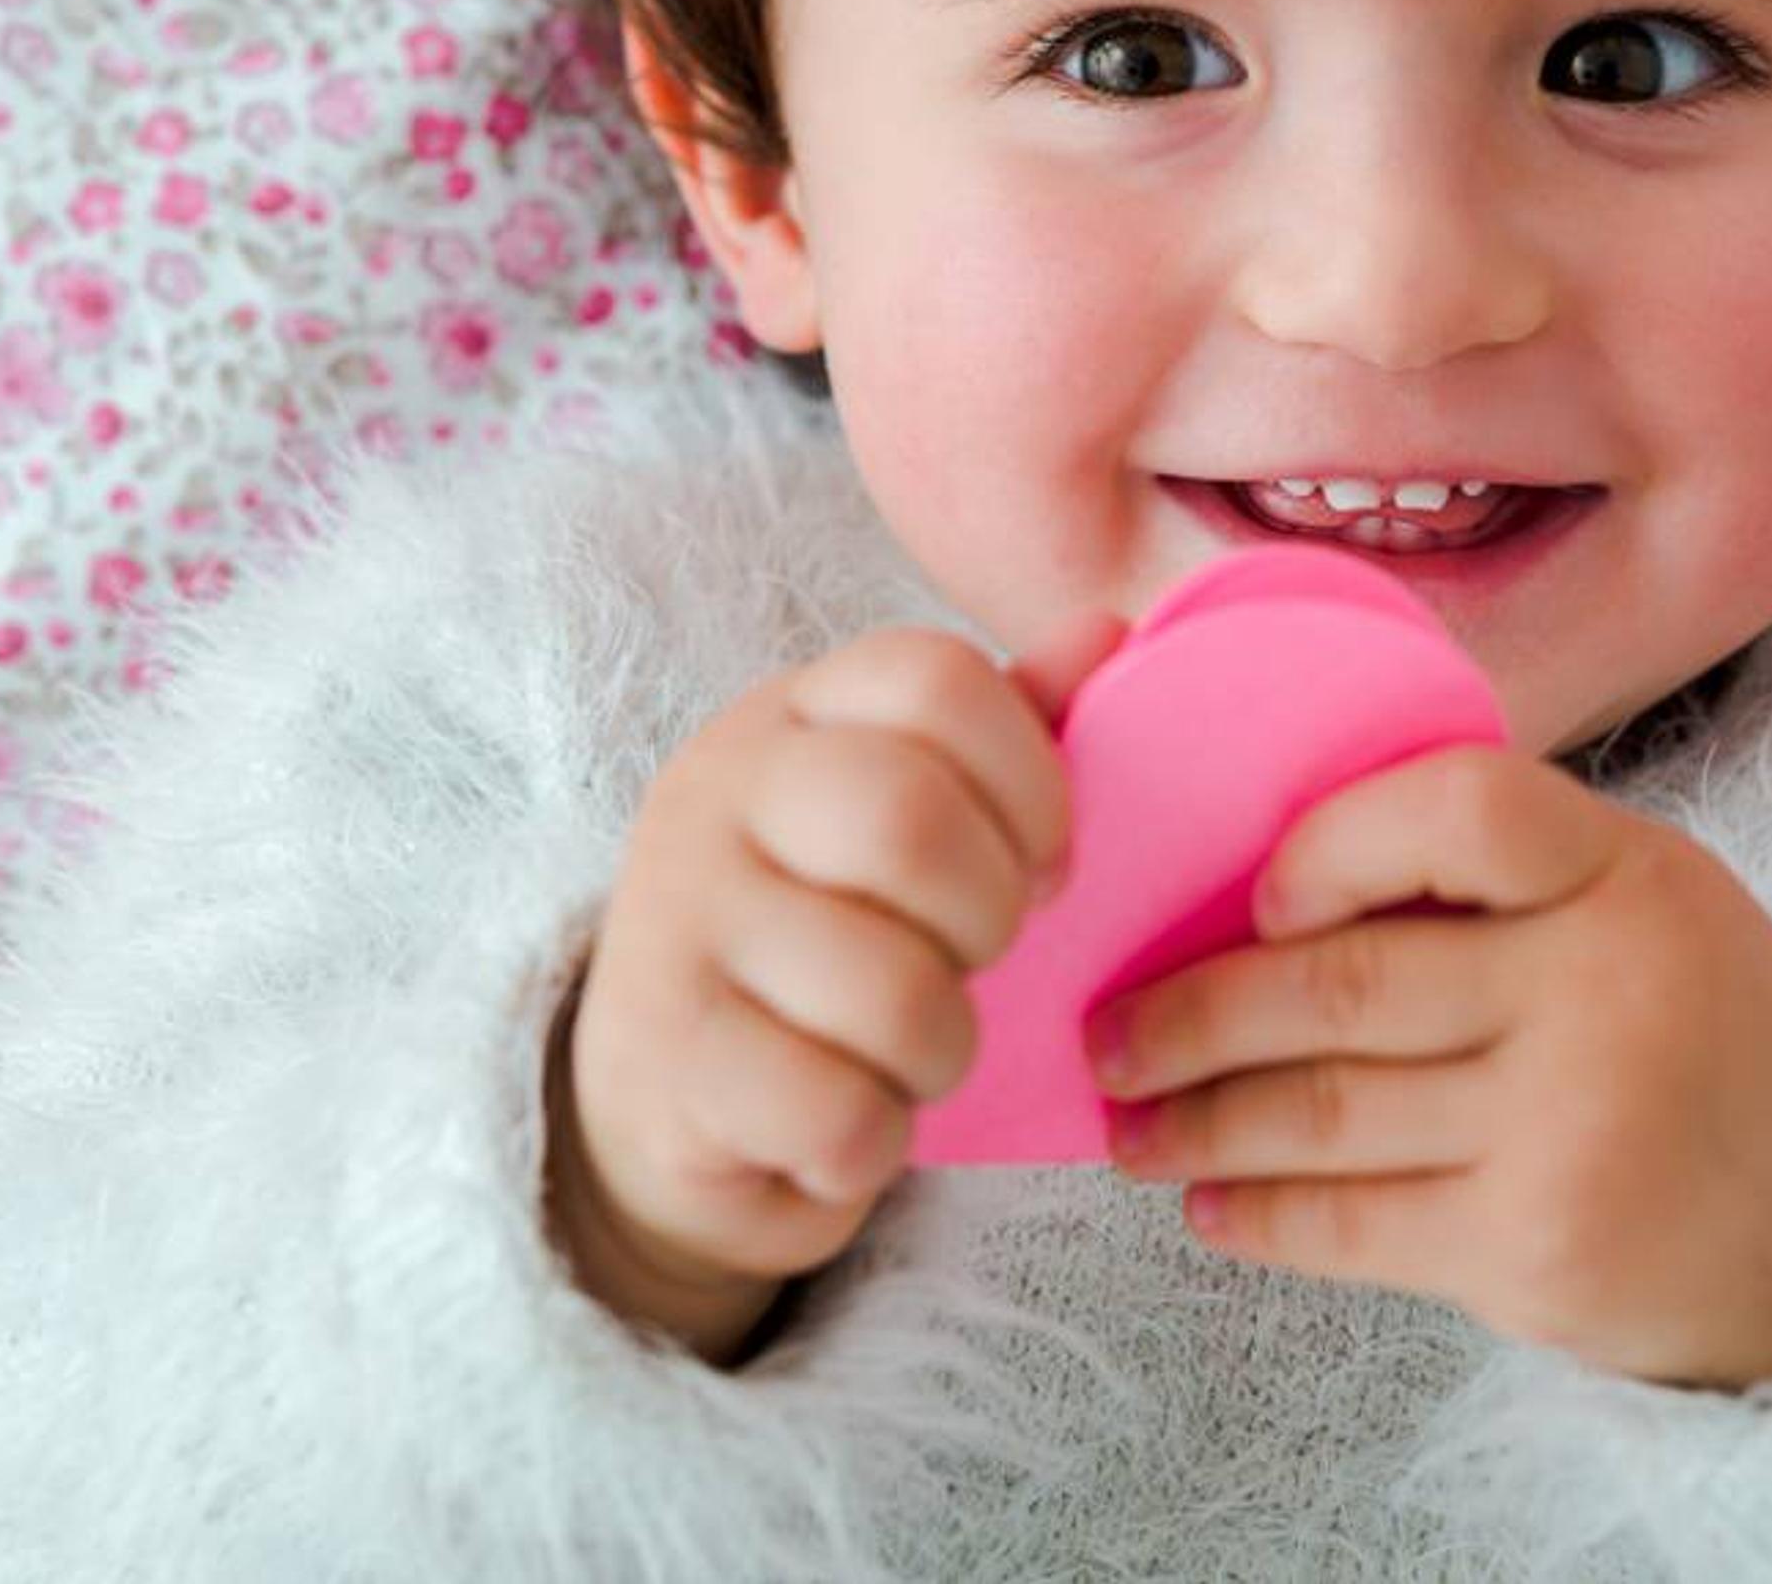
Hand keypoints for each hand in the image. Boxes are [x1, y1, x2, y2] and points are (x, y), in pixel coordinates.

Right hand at [559, 608, 1128, 1316]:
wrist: (664, 1101)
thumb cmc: (824, 936)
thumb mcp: (905, 813)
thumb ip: (1005, 730)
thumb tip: (1107, 634)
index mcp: (792, 714)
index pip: (939, 679)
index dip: (1032, 780)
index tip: (1046, 864)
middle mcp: (716, 794)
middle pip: (912, 819)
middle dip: (988, 917)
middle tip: (973, 961)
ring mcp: (677, 922)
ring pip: (891, 990)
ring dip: (941, 1049)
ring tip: (910, 1051)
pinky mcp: (664, 1058)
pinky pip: (836, 1110)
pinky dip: (874, 1138)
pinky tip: (847, 1118)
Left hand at [1082, 745, 1771, 1391]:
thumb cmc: (1694, 1018)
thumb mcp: (1637, 894)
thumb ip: (1493, 871)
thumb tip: (1254, 883)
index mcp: (1623, 872)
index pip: (1457, 811)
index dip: (1331, 845)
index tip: (1252, 895)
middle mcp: (1603, 991)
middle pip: (1341, 990)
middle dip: (1188, 1016)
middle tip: (1106, 1030)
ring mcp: (1571, 1130)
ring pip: (1320, 1115)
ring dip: (1193, 1123)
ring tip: (1129, 1125)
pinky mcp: (1540, 1252)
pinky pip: (1351, 1228)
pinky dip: (1257, 1217)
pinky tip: (1209, 1203)